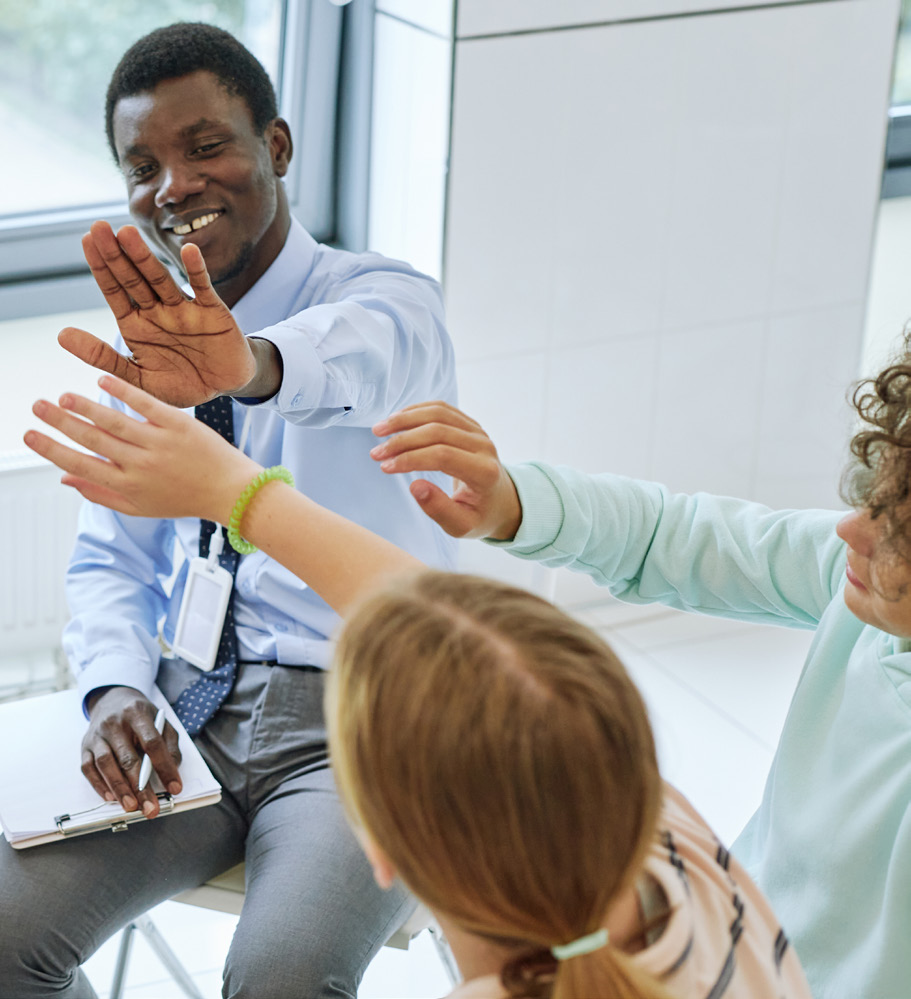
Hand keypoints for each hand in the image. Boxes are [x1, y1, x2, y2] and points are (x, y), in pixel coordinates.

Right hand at [24, 375, 261, 523]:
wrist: (230, 491)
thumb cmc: (183, 499)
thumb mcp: (140, 507)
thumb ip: (100, 494)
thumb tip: (63, 480)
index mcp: (128, 486)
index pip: (81, 466)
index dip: (52, 450)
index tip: (28, 435)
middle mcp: (141, 466)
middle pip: (92, 440)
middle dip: (60, 423)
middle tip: (37, 406)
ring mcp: (161, 444)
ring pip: (115, 421)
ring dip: (86, 406)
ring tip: (64, 396)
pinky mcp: (180, 425)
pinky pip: (147, 404)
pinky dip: (124, 391)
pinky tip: (103, 378)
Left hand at [58, 221, 262, 407]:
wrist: (224, 388)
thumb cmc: (182, 384)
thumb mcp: (139, 379)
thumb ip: (103, 357)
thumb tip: (61, 334)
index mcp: (137, 325)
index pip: (114, 291)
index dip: (101, 267)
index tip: (87, 240)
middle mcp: (158, 312)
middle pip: (133, 279)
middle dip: (116, 255)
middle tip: (99, 226)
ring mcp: (185, 310)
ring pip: (161, 280)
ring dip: (145, 258)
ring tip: (127, 233)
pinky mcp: (213, 313)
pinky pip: (203, 289)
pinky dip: (197, 270)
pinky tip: (188, 251)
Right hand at [82, 686, 181, 817]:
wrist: (112, 699)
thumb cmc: (140, 715)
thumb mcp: (162, 721)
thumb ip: (170, 745)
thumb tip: (173, 772)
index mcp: (137, 713)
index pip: (152, 743)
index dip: (164, 767)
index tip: (174, 787)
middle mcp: (114, 723)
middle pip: (128, 758)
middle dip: (140, 787)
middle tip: (150, 807)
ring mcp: (97, 735)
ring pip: (106, 764)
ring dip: (119, 788)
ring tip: (131, 806)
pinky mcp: (85, 746)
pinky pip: (88, 768)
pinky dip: (99, 784)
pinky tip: (111, 797)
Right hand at [370, 401, 521, 539]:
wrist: (499, 501)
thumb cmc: (478, 515)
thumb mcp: (461, 525)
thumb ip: (439, 509)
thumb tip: (415, 487)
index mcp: (484, 472)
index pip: (443, 456)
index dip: (410, 458)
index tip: (385, 467)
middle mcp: (484, 447)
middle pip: (438, 431)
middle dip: (402, 440)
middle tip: (376, 454)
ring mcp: (478, 432)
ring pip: (438, 413)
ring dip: (404, 419)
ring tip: (378, 430)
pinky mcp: (470, 424)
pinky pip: (441, 409)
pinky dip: (415, 411)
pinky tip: (395, 421)